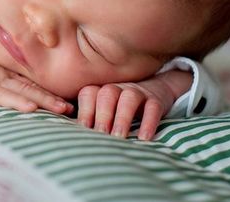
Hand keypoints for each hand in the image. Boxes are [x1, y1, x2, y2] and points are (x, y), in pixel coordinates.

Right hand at [0, 52, 72, 114]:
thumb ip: (8, 84)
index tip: (74, 101)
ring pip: (25, 93)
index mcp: (11, 78)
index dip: (54, 93)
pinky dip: (18, 102)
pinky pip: (3, 97)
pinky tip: (31, 108)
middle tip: (74, 108)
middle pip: (36, 89)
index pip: (35, 86)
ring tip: (62, 109)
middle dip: (55, 99)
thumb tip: (26, 97)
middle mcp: (8, 79)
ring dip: (45, 101)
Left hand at [76, 70, 191, 140]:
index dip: (85, 111)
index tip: (83, 129)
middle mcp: (117, 88)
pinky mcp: (156, 100)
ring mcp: (137, 92)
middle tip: (100, 135)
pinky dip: (149, 122)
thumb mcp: (104, 110)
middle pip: (107, 94)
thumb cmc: (119, 108)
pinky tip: (144, 138)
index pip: (89, 94)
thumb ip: (90, 121)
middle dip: (102, 116)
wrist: (156, 90)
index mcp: (101, 90)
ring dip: (122, 118)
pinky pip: (153, 108)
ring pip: (129, 98)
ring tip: (119, 138)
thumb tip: (73, 140)